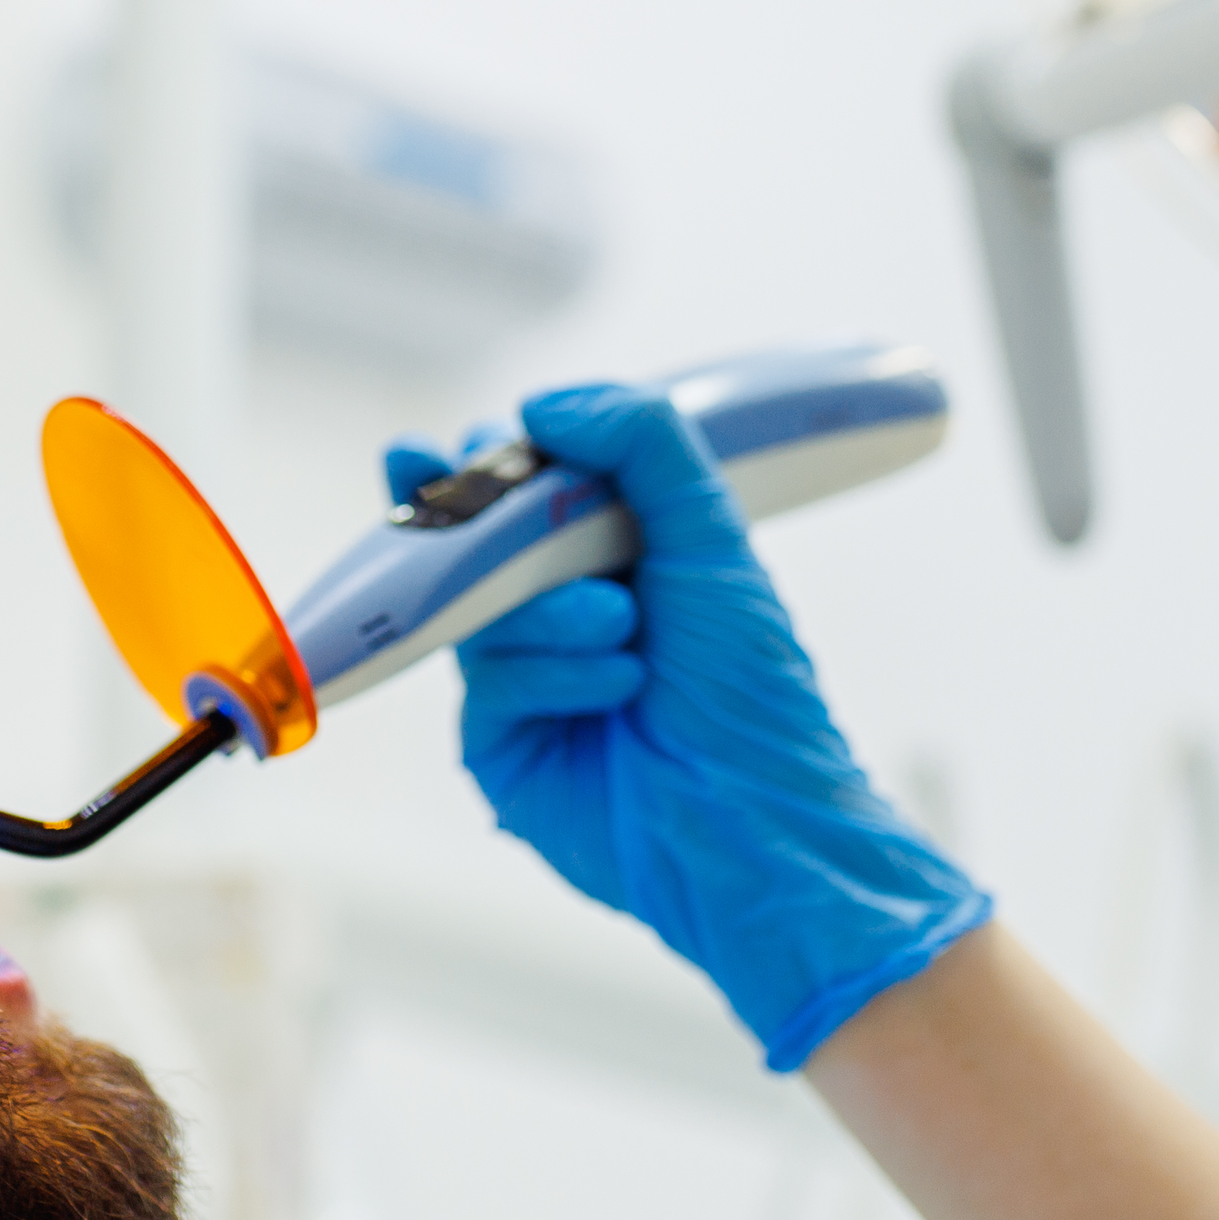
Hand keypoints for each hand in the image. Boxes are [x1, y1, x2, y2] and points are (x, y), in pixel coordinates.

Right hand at [391, 381, 987, 1068]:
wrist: (757, 816)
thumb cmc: (752, 689)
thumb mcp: (710, 538)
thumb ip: (641, 446)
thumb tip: (544, 403)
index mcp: (612, 561)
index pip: (525, 492)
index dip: (486, 463)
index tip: (460, 444)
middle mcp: (558, 616)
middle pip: (474, 543)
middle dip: (470, 513)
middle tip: (466, 489)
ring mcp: (525, 682)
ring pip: (480, 603)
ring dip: (548, 603)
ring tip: (620, 623)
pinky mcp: (500, 747)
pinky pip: (489, 677)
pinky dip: (550, 668)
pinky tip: (616, 684)